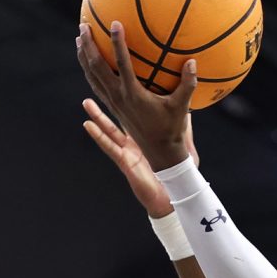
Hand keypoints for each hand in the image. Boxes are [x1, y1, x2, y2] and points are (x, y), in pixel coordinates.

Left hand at [77, 21, 195, 173]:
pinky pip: (96, 85)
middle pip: (97, 67)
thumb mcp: (182, 107)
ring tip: (79, 38)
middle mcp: (119, 97)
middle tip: (84, 26)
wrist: (160, 153)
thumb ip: (188, 84)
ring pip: (92, 76)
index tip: (114, 23)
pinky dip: (89, 71)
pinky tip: (88, 62)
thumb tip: (193, 61)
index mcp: (134, 94)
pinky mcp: (113, 107)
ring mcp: (113, 102)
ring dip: (84, 57)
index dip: (117, 42)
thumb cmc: (172, 129)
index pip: (122, 63)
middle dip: (89, 46)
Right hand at [81, 97, 195, 218]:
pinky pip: (109, 147)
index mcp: (147, 134)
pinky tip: (87, 125)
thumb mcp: (185, 145)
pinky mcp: (125, 162)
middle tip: (101, 90)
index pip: (136, 113)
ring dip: (97, 117)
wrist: (175, 194)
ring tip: (86, 101)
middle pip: (118, 117)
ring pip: (109, 130)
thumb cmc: (181, 172)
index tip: (123, 83)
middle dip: (109, 103)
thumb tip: (190, 110)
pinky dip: (98, 136)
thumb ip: (186, 128)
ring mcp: (128, 151)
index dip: (128, 99)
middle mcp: (134, 140)